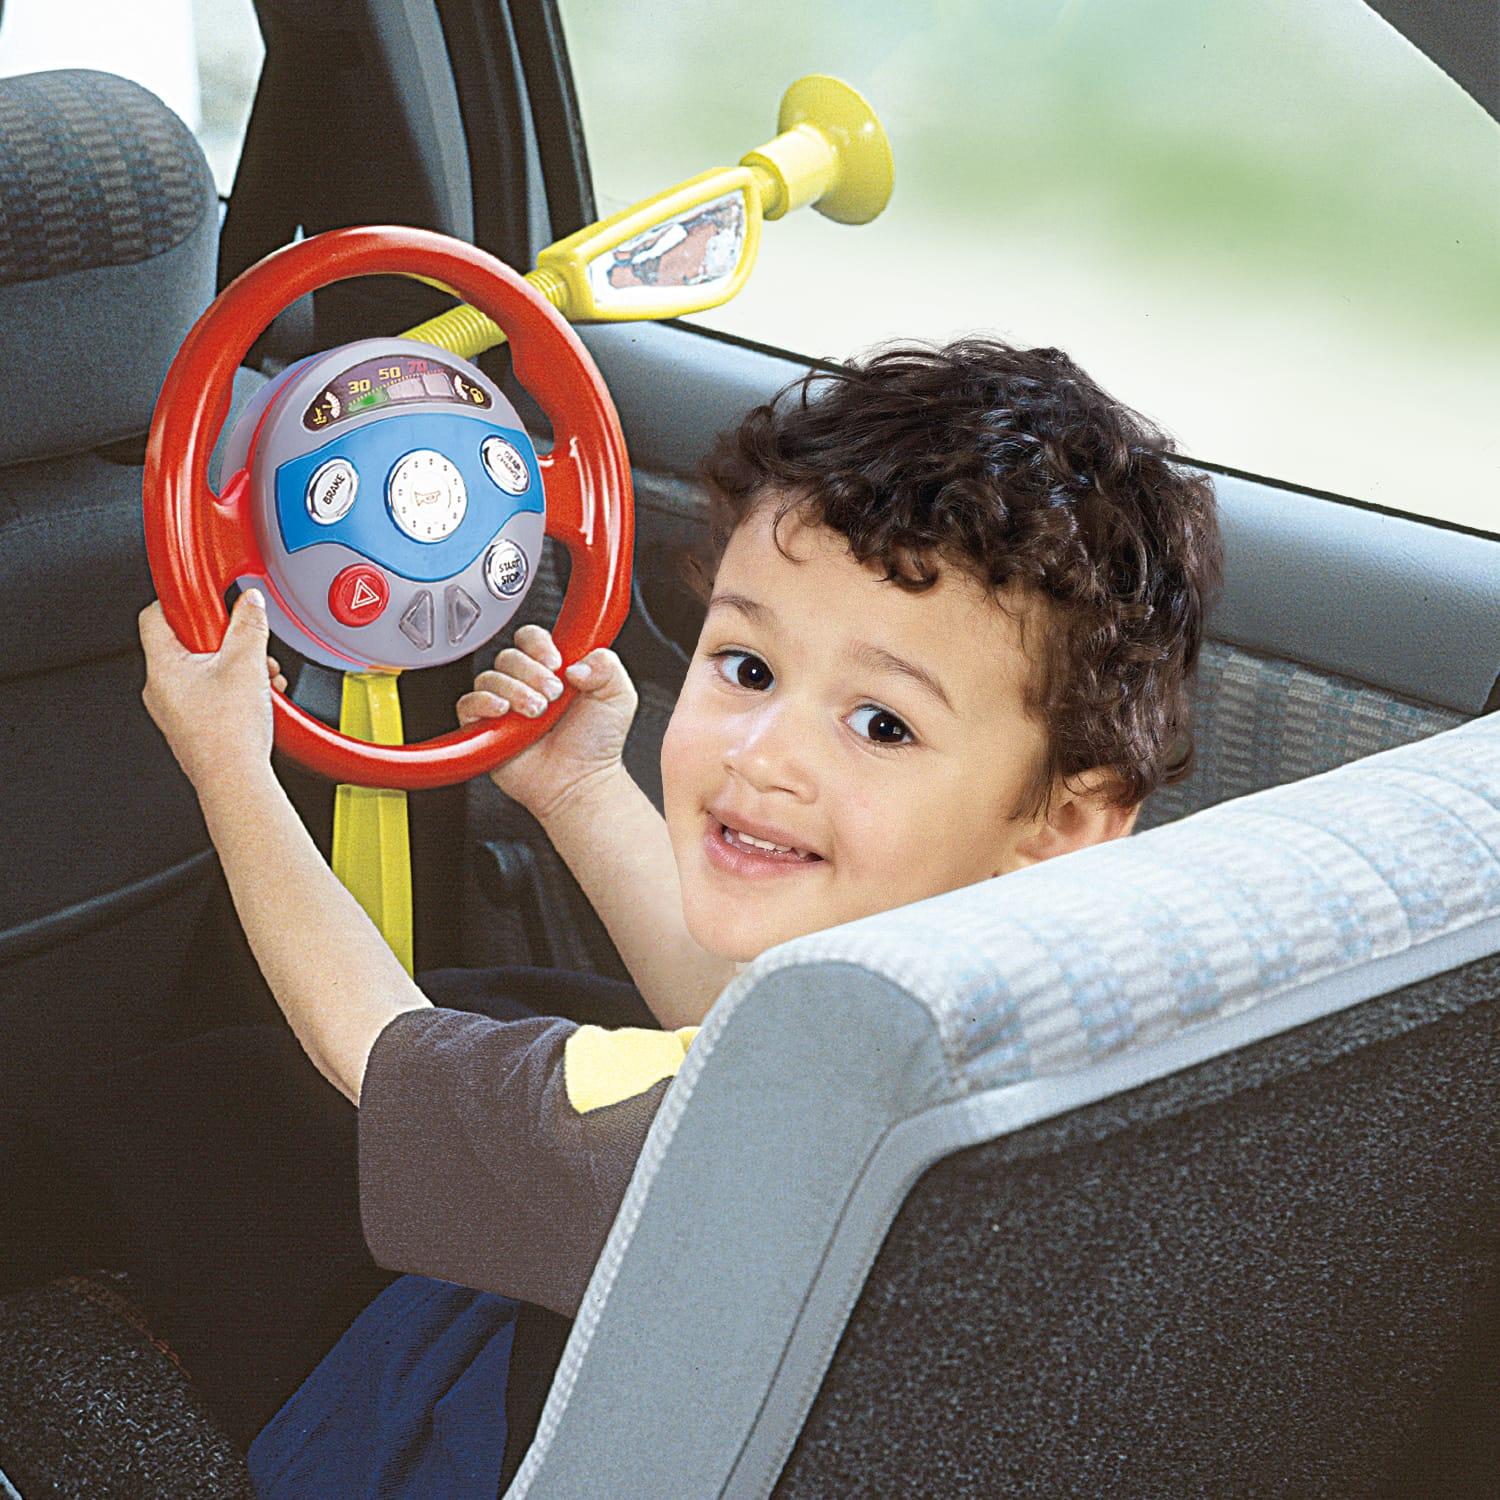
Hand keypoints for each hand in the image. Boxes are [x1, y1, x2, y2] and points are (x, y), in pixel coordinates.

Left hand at [139, 589, 284, 792]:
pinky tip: (257, 695)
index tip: (210, 601)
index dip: (183, 602)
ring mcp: (174, 709)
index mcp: (161, 667)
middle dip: (225, 640)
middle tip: (245, 645)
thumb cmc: (228, 735)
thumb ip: (249, 625)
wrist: (235, 781)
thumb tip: (250, 603)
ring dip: (235, 666)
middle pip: (188, 642)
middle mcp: (160, 688)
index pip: (156, 615)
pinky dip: (233, 688)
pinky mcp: (191, 725)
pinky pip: (208, 693)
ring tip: (259, 676)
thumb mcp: (246, 664)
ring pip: (203, 669)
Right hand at [457, 623, 637, 819]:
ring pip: (489, 677)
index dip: (539, 645)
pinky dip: (483, 703)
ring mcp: (504, 705)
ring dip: (515, 690)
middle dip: (531, 672)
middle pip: (508, 656)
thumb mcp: (619, 697)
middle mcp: (525, 684)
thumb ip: (608, 666)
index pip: (531, 638)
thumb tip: (577, 662)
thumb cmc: (596, 744)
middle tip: (553, 695)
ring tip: (537, 712)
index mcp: (552, 670)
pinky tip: (505, 712)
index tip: (557, 662)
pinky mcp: (485, 728)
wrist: (581, 782)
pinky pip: (468, 703)